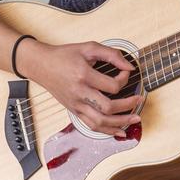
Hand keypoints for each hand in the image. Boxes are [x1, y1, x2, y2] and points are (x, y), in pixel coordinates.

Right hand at [16, 39, 142, 135]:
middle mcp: (79, 93)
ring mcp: (76, 104)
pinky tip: (119, 131)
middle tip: (139, 99)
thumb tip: (130, 67)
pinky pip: (91, 125)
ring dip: (120, 122)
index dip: (125, 80)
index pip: (112, 85)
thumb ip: (112, 54)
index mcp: (84, 75)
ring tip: (134, 120)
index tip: (126, 74)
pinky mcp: (74, 110)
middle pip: (108, 107)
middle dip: (128, 105)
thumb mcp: (89, 47)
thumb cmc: (64, 55)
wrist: (41, 65)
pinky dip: (107, 131)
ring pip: (101, 121)